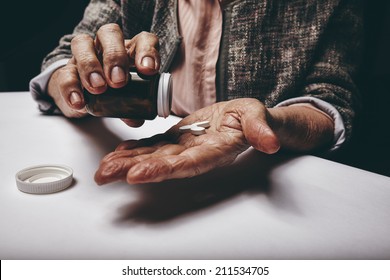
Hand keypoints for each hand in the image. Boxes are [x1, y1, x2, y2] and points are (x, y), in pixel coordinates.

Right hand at [47, 24, 159, 125]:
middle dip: (114, 56)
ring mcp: (84, 55)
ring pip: (82, 43)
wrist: (82, 96)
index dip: (147, 51)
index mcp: (129, 50)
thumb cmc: (112, 91)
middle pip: (109, 33)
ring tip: (98, 88)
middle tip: (119, 81)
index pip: (142, 40)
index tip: (148, 70)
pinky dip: (71, 87)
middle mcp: (106, 47)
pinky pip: (65, 72)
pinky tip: (79, 102)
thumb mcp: (127, 99)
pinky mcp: (66, 70)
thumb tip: (136, 119)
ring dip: (90, 65)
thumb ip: (133, 108)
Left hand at [95, 98, 279, 184]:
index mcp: (215, 150)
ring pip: (153, 158)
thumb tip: (270, 142)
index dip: (164, 170)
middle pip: (163, 165)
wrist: (241, 119)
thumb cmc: (251, 118)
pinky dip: (133, 151)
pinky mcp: (175, 140)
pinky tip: (116, 154)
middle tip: (105, 175)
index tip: (137, 175)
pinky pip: (153, 147)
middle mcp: (195, 154)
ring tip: (102, 170)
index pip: (189, 163)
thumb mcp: (258, 115)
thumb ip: (261, 128)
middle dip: (133, 170)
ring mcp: (183, 148)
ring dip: (126, 163)